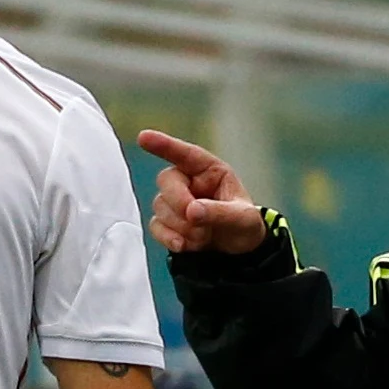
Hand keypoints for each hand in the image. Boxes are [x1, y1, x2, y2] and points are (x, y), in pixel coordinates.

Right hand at [137, 130, 266, 254]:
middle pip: (166, 180)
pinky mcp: (167, 223)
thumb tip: (192, 211)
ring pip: (160, 206)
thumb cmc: (244, 225)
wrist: (240, 251)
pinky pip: (156, 226)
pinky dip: (169, 238)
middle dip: (178, 202)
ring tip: (204, 236)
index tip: (144, 137)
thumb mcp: (242, 218)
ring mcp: (175, 202)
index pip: (185, 154)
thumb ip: (218, 212)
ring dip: (181, 226)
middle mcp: (189, 182)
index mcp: (210, 171)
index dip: (164, 145)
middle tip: (197, 221)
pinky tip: (185, 245)